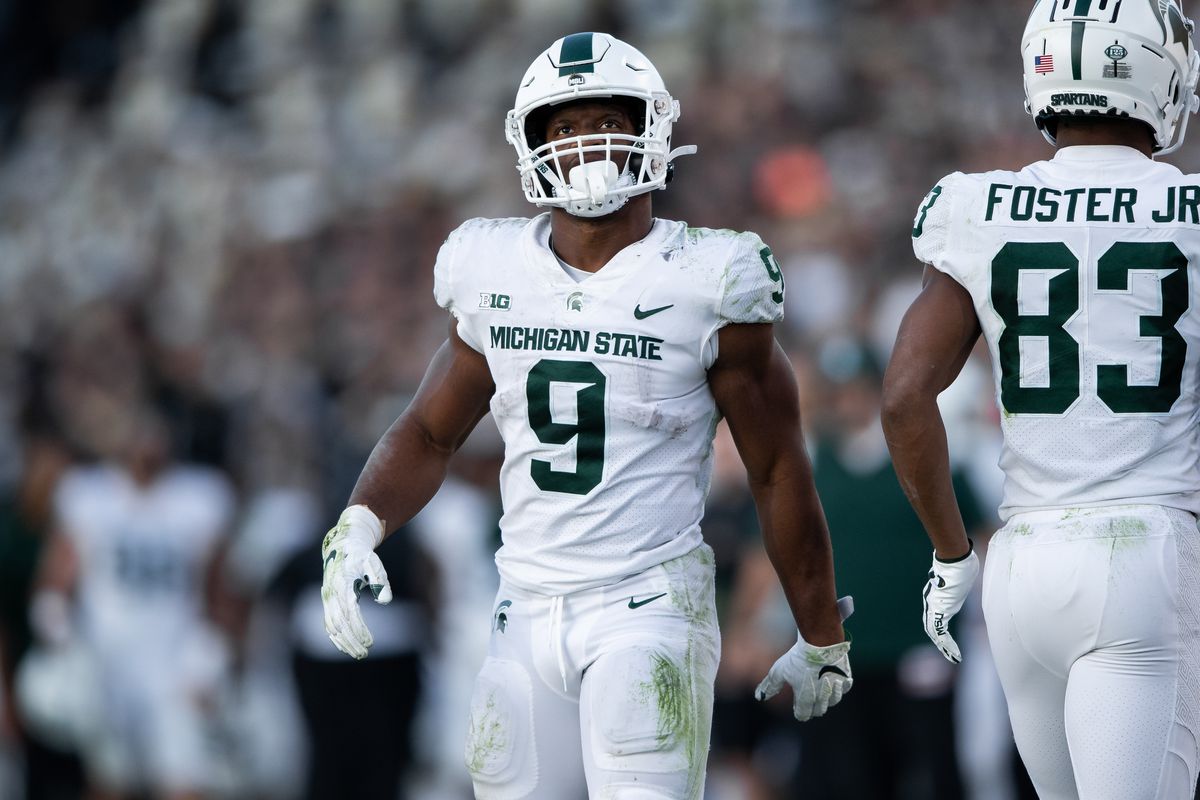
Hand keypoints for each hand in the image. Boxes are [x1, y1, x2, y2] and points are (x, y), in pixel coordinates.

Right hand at [320, 505, 391, 658]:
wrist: (343, 545)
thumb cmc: (362, 555)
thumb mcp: (373, 563)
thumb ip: (380, 580)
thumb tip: (385, 600)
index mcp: (341, 585)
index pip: (349, 614)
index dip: (359, 630)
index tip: (370, 643)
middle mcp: (331, 594)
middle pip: (338, 625)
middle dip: (351, 641)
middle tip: (365, 654)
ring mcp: (327, 599)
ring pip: (332, 627)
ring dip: (344, 642)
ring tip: (358, 653)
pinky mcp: (328, 602)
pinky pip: (329, 624)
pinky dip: (336, 637)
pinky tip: (346, 647)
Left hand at [755, 595, 853, 721]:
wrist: (820, 643)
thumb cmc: (798, 658)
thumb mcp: (779, 671)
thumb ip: (770, 686)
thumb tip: (759, 697)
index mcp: (806, 699)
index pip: (803, 715)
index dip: (799, 710)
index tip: (797, 702)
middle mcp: (822, 698)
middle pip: (818, 710)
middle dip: (812, 705)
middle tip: (808, 692)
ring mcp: (836, 689)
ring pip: (833, 701)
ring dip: (826, 697)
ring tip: (820, 684)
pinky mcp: (846, 679)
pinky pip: (844, 688)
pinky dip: (839, 686)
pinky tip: (833, 678)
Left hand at [922, 543, 978, 663]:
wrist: (954, 560)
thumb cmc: (960, 565)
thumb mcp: (961, 577)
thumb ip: (961, 580)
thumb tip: (968, 572)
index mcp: (939, 598)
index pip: (935, 618)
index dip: (939, 630)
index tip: (946, 641)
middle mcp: (934, 604)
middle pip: (933, 627)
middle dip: (941, 642)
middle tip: (949, 654)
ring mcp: (935, 607)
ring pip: (935, 632)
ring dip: (944, 646)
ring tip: (953, 658)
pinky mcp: (939, 610)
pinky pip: (940, 632)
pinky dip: (946, 645)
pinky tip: (954, 654)